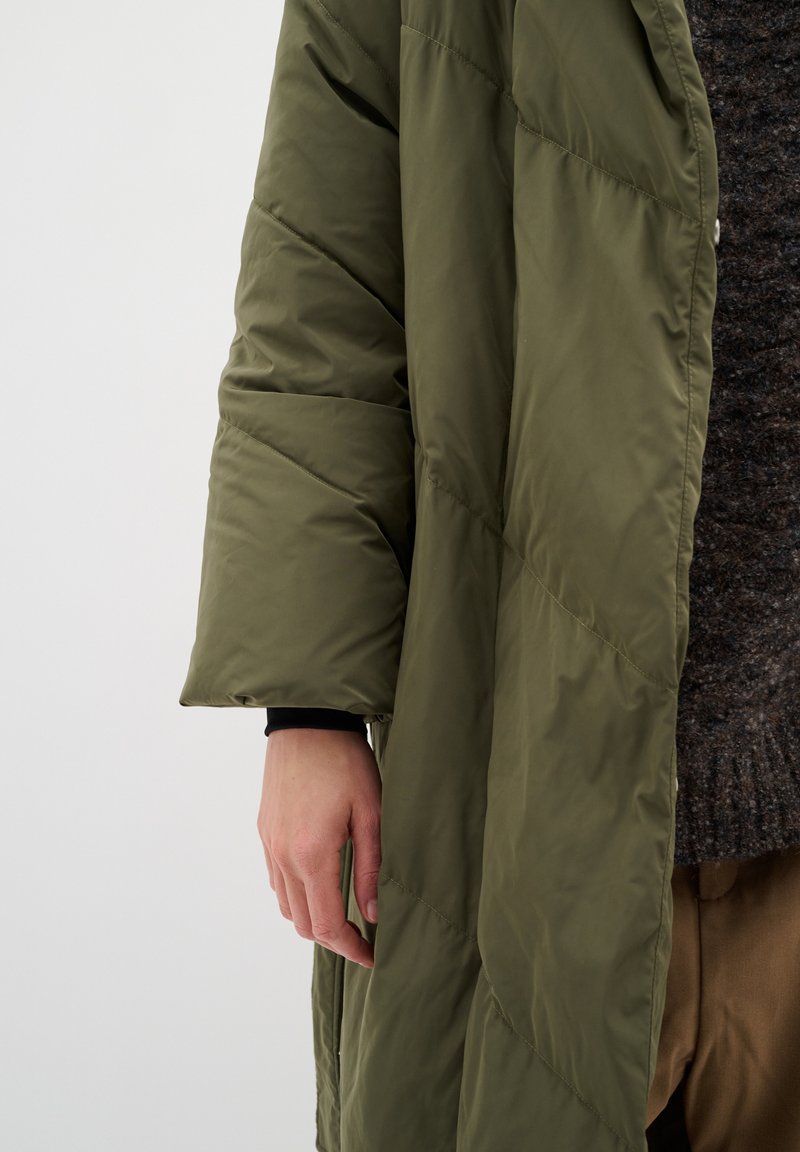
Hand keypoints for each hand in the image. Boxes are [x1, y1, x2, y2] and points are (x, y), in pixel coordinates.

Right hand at [257, 728, 381, 967]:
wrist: (307, 722)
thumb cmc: (345, 762)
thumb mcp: (372, 813)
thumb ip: (373, 867)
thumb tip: (374, 913)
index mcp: (312, 854)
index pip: (327, 925)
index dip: (351, 948)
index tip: (373, 955)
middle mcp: (284, 856)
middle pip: (303, 924)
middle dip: (334, 939)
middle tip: (364, 937)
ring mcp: (270, 844)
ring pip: (286, 906)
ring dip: (313, 918)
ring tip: (344, 912)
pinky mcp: (265, 831)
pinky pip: (276, 880)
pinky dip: (296, 894)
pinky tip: (320, 882)